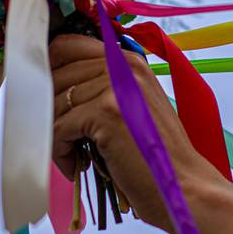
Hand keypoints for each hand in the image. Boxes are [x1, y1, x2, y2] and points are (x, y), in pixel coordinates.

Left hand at [49, 34, 223, 231]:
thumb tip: (52, 89)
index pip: (66, 46)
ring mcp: (115, 86)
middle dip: (49, 111)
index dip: (48, 73)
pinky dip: (60, 151)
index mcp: (128, 60)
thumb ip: (100, 88)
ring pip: (54, 104)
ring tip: (73, 156)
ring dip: (55, 135)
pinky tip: (77, 166)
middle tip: (60, 139)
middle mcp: (121, 64)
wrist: (184, 187)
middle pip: (55, 76)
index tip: (49, 103)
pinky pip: (59, 128)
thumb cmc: (156, 156)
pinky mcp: (106, 113)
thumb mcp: (132, 106)